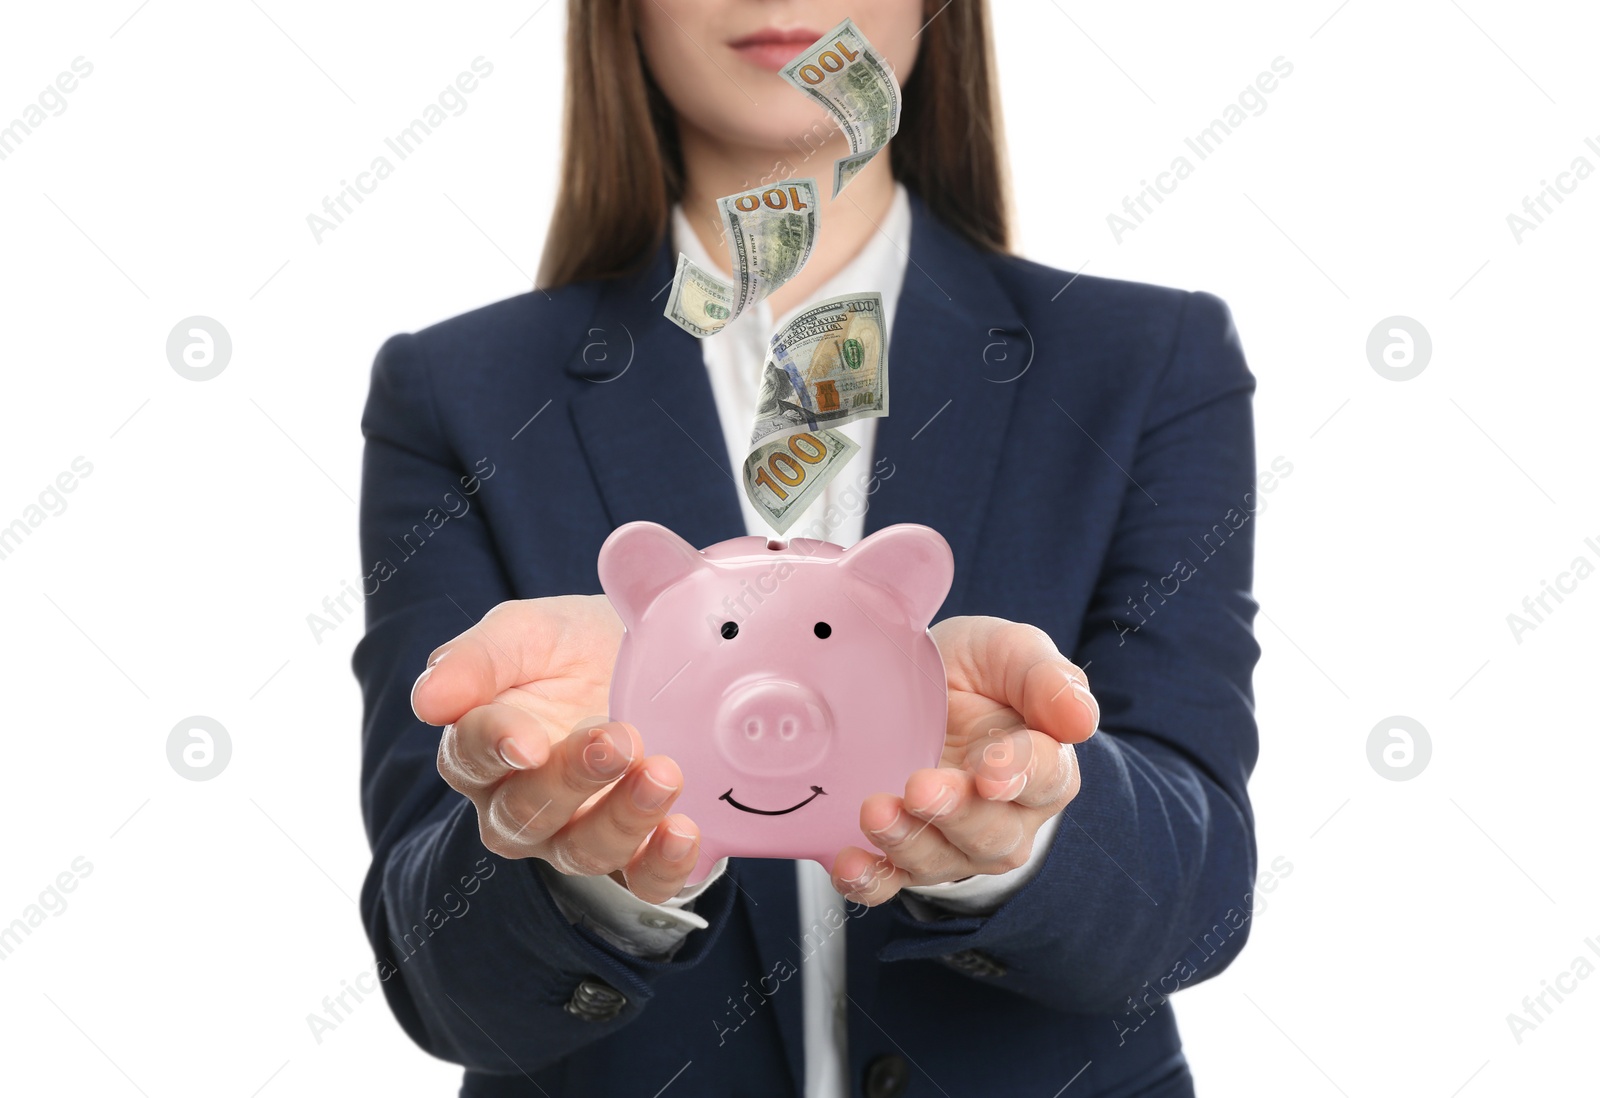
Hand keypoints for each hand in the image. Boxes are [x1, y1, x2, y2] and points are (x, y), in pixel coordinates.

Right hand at [411, 595, 704, 902]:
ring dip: (624, 819)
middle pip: (526, 815)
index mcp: (482, 749)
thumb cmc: (575, 648)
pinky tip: (684, 832)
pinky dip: (664, 867)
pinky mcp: (638, 855)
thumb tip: (427, 700)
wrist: (656, 656)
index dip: (496, 749)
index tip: (529, 741)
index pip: (470, 758)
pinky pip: (642, 883)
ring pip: (583, 852)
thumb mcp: (528, 632)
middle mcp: (522, 805)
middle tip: (618, 741)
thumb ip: (476, 659)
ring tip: (664, 775)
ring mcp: (578, 835)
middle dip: (571, 781)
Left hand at [829, 615, 1098, 905]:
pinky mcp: (904, 855)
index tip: (991, 773)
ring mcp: (954, 841)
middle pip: (992, 832)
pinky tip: (848, 866)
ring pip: (941, 860)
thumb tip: (1082, 719)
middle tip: (920, 788)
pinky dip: (869, 880)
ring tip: (876, 812)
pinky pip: (888, 881)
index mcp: (1045, 764)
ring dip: (907, 842)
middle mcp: (1006, 816)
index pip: (1044, 777)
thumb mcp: (1010, 652)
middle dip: (955, 813)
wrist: (918, 686)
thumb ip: (1045, 678)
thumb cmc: (977, 673)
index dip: (1019, 775)